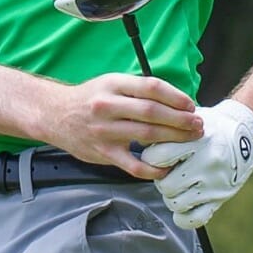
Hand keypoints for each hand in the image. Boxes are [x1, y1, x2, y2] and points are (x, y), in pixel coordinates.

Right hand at [41, 73, 204, 178]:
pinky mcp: (103, 152)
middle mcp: (108, 106)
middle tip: (197, 125)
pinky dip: (153, 169)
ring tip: (190, 139)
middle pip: (153, 112)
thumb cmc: (89, 98)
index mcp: (113, 84)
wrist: (55, 114)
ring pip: (147, 135)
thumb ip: (137, 90)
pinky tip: (166, 167)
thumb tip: (175, 102)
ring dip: (174, 138)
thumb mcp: (110, 83)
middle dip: (181, 119)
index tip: (190, 105)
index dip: (175, 96)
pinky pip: (133, 165)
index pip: (151, 87)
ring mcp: (105, 131)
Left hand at [140, 98, 252, 227]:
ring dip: (171, 195)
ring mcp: (214, 184)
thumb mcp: (188, 121)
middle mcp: (206, 164)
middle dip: (161, 179)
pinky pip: (195, 218)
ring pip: (176, 202)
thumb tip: (139, 143)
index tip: (156, 156)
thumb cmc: (210, 127)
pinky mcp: (220, 198)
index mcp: (195, 141)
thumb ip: (165, 132)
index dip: (151, 158)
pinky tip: (184, 204)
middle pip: (165, 184)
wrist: (244, 135)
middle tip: (167, 172)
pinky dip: (184, 216)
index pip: (157, 158)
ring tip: (177, 184)